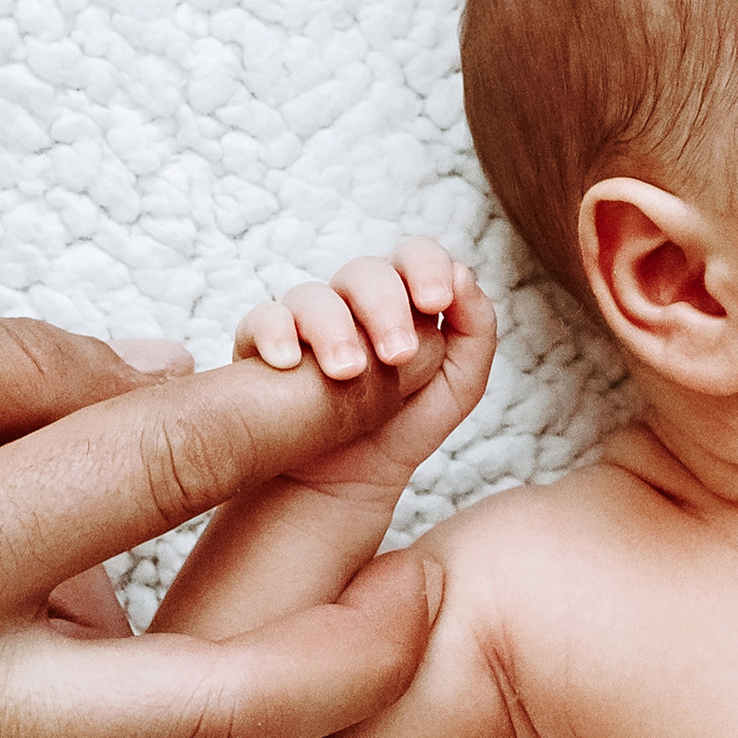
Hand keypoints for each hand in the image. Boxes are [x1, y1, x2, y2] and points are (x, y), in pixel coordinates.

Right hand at [0, 301, 457, 737]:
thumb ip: (4, 368)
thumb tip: (166, 382)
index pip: (164, 474)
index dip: (286, 418)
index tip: (363, 382)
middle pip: (215, 709)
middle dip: (354, 660)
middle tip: (432, 602)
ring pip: (105, 735)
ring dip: (164, 666)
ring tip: (202, 589)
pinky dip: (26, 692)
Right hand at [235, 244, 495, 499]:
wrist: (347, 480)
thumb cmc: (402, 423)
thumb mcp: (458, 385)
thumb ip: (476, 330)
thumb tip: (465, 274)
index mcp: (402, 300)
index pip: (413, 257)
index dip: (426, 266)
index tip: (436, 301)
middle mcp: (351, 302)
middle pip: (366, 273)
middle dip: (386, 307)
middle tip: (398, 355)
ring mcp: (305, 321)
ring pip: (314, 296)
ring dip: (334, 329)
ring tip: (348, 373)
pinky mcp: (263, 346)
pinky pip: (262, 321)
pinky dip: (275, 335)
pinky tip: (289, 364)